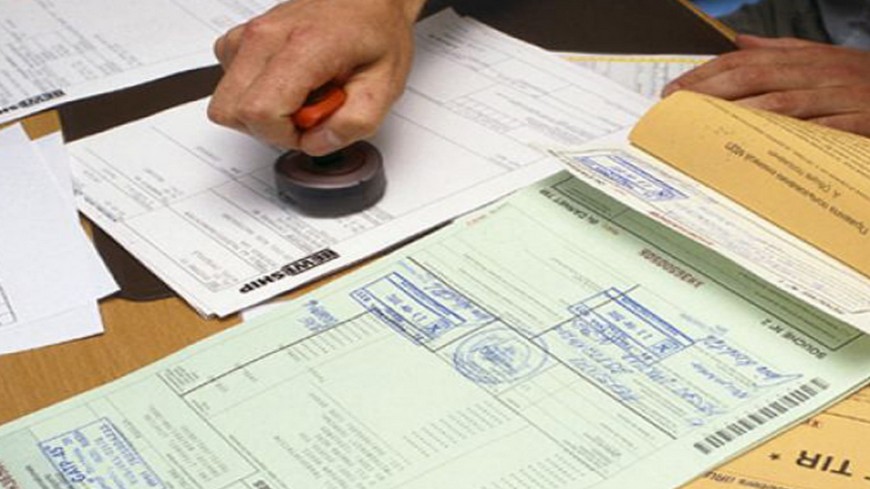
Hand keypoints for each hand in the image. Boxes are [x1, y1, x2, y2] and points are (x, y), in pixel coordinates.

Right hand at [207, 0, 424, 154]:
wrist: (368, 0)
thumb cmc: (376, 32)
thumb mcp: (385, 86)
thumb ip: (354, 124)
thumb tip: (318, 143)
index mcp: (303, 46)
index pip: (260, 112)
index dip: (284, 136)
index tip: (311, 129)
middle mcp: (266, 36)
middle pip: (231, 110)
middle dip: (267, 129)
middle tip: (306, 115)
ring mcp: (249, 35)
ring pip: (226, 100)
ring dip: (260, 112)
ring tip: (300, 98)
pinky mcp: (242, 39)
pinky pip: (230, 84)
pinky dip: (254, 95)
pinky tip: (287, 86)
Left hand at [662, 35, 869, 136]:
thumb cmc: (864, 84)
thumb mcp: (825, 60)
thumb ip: (782, 51)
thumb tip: (738, 42)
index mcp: (807, 58)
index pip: (746, 61)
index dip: (707, 74)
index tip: (675, 91)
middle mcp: (820, 74)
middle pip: (755, 78)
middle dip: (711, 92)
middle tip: (677, 110)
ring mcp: (841, 98)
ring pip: (782, 103)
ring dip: (740, 116)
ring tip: (705, 129)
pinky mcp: (862, 124)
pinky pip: (821, 132)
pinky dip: (791, 138)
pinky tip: (762, 148)